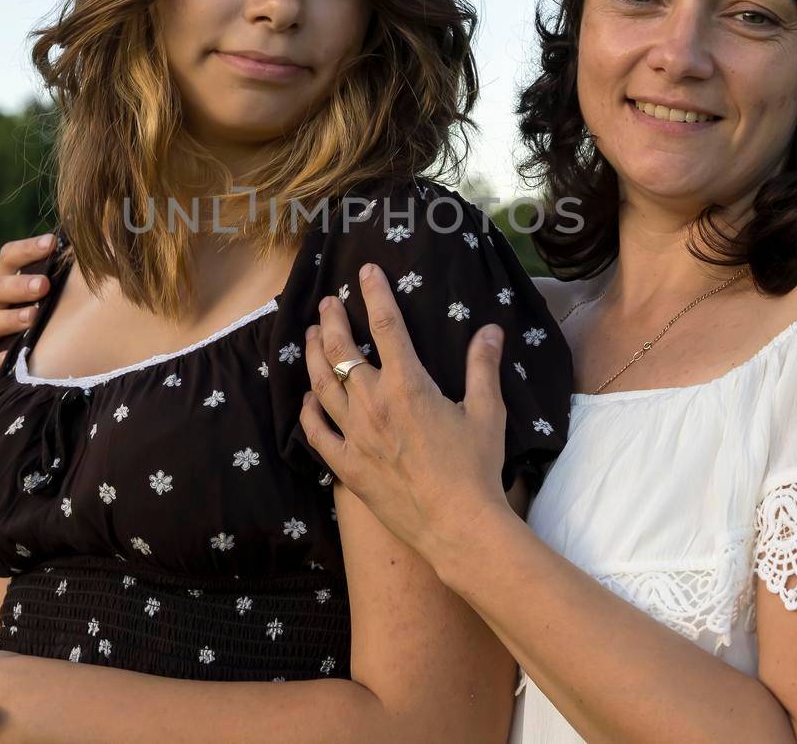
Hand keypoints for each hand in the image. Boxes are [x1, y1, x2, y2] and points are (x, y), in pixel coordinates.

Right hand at [0, 235, 54, 381]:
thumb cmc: (41, 322)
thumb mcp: (46, 298)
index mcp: (2, 282)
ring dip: (10, 319)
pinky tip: (14, 357)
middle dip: (20, 286)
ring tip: (33, 317)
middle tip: (43, 285)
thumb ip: (60, 277)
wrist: (20, 365)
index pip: (8, 258)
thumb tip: (90, 252)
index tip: (52, 243)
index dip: (28, 249)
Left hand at [300, 261, 510, 566]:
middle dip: (332, 321)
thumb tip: (490, 330)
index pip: (387, 325)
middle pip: (342, 351)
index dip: (375, 294)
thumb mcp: (487, 412)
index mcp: (408, 385)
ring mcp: (355, 435)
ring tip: (310, 337)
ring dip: (313, 356)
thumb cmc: (476, 468)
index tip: (366, 272)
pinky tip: (307, 400)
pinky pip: (317, 434)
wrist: (456, 524)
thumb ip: (483, 367)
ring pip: (322, 386)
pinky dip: (308, 412)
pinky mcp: (347, 466)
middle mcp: (373, 404)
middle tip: (327, 303)